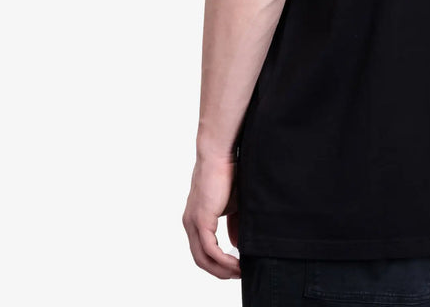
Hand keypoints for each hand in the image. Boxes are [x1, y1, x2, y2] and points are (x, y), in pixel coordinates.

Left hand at [182, 154, 240, 278]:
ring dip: (222, 269)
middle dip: (220, 271)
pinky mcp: (200, 220)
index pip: (203, 250)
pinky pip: (210, 250)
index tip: (236, 268)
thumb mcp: (233, 205)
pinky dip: (223, 260)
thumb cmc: (228, 173)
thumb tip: (236, 245)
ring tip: (240, 272)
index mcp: (196, 219)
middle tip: (239, 275)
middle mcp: (190, 224)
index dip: (218, 263)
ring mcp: (193, 223)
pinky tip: (236, 263)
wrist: (220, 154)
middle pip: (201, 260)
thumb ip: (234, 224)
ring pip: (203, 259)